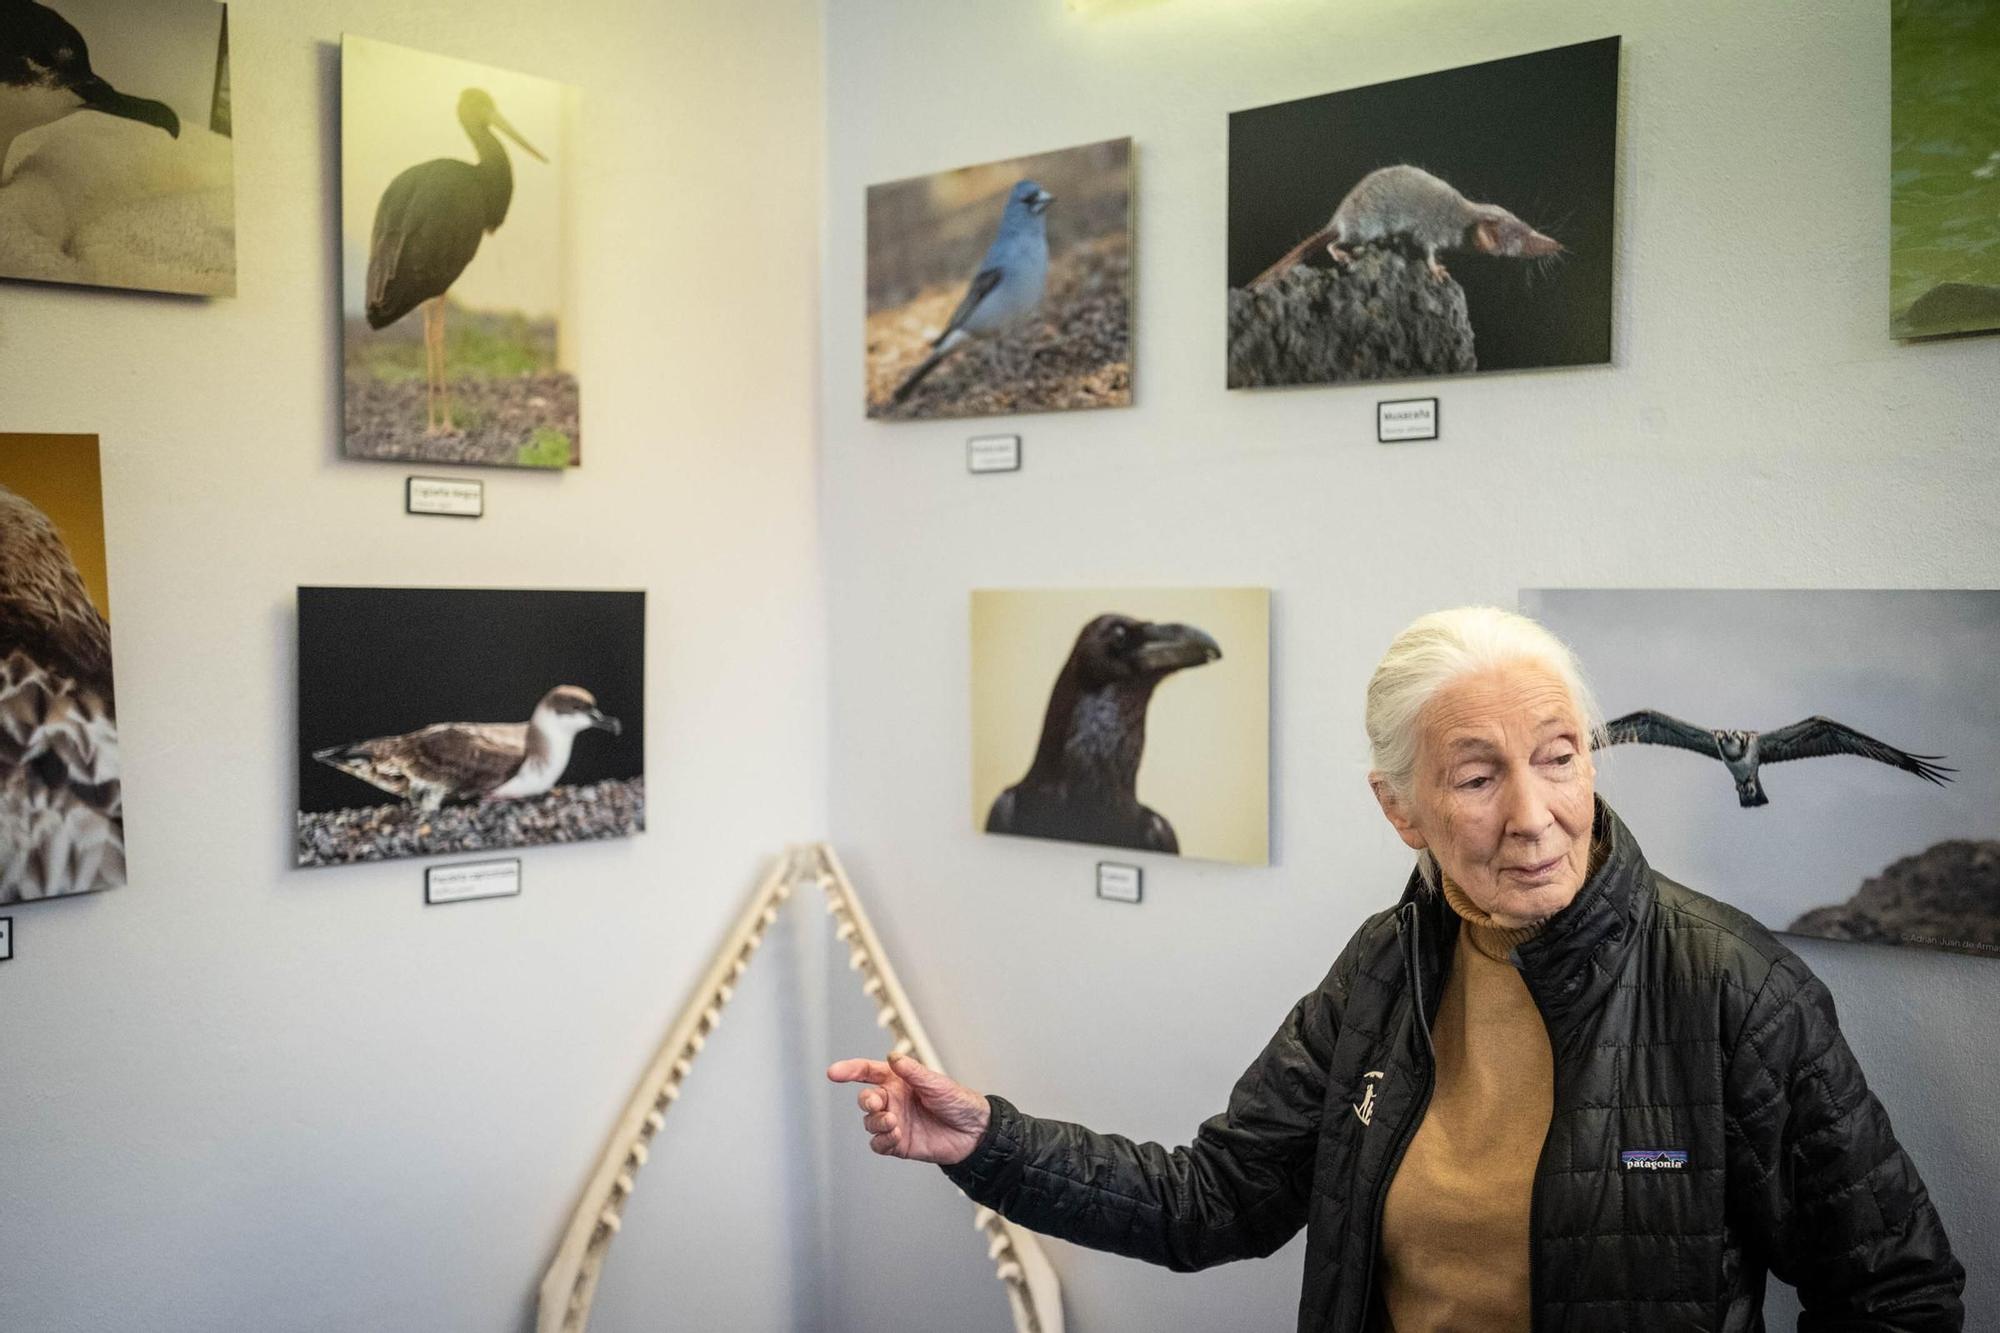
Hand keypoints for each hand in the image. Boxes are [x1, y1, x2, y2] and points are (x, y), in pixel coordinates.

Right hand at [826, 1053, 990, 1164]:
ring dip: (877, 1122)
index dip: (850, 1070)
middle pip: (866, 1099)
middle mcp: (893, 1100)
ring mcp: (895, 1122)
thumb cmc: (957, 1101)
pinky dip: (882, 1140)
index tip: (834, 1073)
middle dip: (867, 1101)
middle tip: (877, 1104)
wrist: (973, 1132)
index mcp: (899, 1081)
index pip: (868, 1072)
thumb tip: (892, 1057)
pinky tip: (896, 1135)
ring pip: (869, 1122)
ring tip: (894, 1123)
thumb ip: (913, 1072)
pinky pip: (879, 1144)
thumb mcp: (936, 1083)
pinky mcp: (899, 1144)